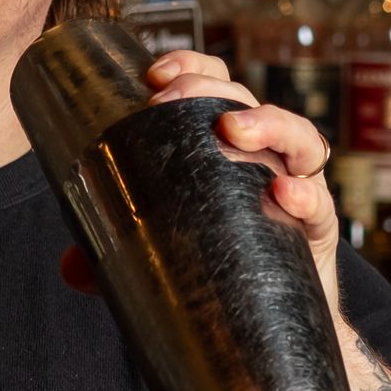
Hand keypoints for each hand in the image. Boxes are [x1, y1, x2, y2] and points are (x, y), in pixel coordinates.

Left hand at [57, 50, 340, 313]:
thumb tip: (70, 270)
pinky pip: (320, 206)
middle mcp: (265, 154)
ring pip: (298, 138)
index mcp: (227, 143)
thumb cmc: (212, 264)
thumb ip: (113, 256)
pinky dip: (305, 196)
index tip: (154, 74)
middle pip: (247, 100)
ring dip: (268, 123)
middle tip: (170, 101)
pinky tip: (284, 195)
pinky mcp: (317, 229)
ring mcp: (297, 185)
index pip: (216, 83)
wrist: (266, 324)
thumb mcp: (157, 251)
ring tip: (233, 131)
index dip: (191, 65)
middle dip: (210, 89)